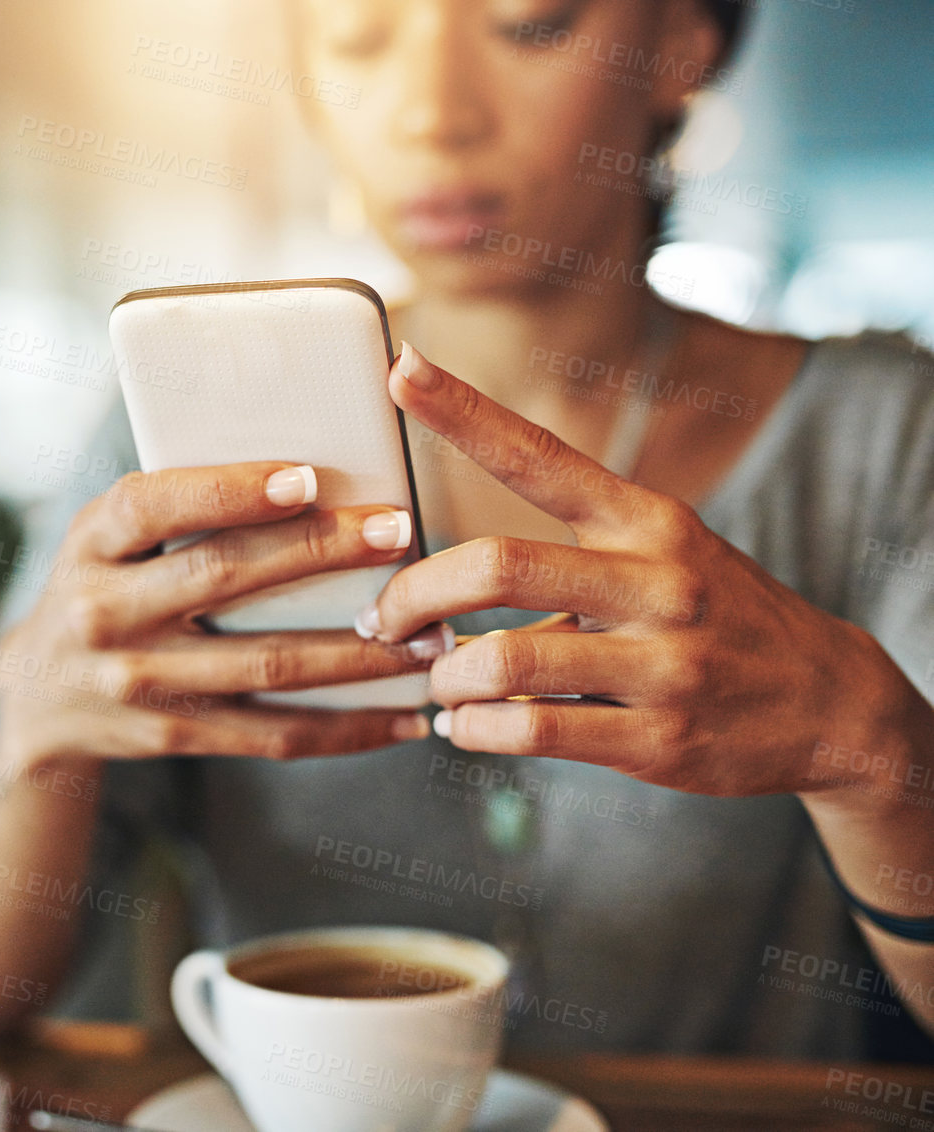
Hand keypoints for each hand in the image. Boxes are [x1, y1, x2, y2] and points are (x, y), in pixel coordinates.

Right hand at [0, 461, 446, 774]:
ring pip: (266, 666)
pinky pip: (274, 736)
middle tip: (399, 531)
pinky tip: (407, 714)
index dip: (230, 491)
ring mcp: (139, 684)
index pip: (155, 506)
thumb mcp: (108, 533)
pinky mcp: (175, 737)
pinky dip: (349, 729)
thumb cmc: (103, 582)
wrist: (37, 696)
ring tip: (432, 633)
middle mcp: (103, 613)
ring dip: (359, 651)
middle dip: (318, 552)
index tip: (307, 476)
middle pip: (222, 578)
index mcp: (90, 541)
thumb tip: (310, 469)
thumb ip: (180, 505)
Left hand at [360, 343, 898, 799]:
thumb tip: (436, 589)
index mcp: (644, 520)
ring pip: (506, 661)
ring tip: (436, 684)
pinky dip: (475, 730)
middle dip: (414, 594)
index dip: (461, 411)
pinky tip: (465, 727)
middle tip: (382, 621)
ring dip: (445, 678)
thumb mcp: (658, 556)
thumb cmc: (712, 617)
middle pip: (498, 564)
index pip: (538, 455)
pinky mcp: (659, 738)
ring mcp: (662, 663)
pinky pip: (534, 731)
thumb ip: (560, 558)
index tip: (398, 366)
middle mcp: (655, 580)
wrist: (832, 702)